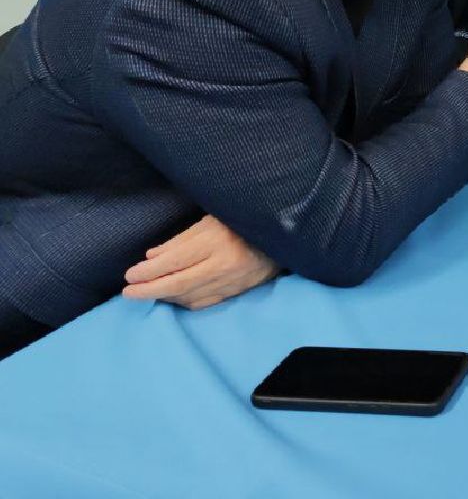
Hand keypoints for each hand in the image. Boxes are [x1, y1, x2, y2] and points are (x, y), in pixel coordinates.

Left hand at [122, 215, 278, 309]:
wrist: (283, 235)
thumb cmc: (242, 220)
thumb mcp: (211, 220)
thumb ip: (182, 239)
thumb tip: (151, 258)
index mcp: (217, 241)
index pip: (174, 261)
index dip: (148, 272)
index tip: (130, 274)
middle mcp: (224, 264)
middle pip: (178, 284)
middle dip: (149, 290)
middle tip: (128, 292)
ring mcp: (232, 281)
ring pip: (189, 296)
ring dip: (164, 297)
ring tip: (146, 293)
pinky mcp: (238, 291)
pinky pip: (204, 302)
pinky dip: (184, 302)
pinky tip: (173, 298)